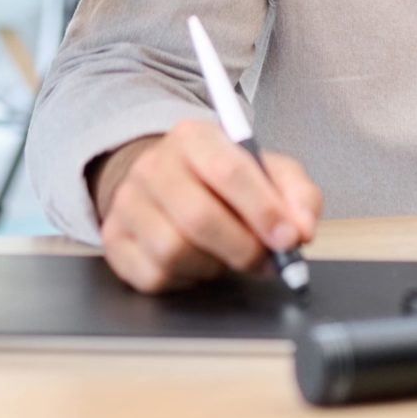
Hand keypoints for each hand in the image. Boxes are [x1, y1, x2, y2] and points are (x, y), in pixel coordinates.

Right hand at [92, 121, 322, 293]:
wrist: (166, 182)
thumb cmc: (222, 181)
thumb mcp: (267, 172)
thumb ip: (296, 195)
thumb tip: (302, 230)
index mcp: (194, 137)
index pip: (229, 171)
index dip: (263, 210)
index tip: (289, 238)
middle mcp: (153, 165)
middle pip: (199, 217)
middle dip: (242, 248)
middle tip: (265, 260)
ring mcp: (128, 203)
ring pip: (174, 251)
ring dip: (213, 265)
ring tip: (225, 254)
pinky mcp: (114, 240)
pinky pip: (154, 276)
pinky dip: (186, 280)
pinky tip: (196, 263)